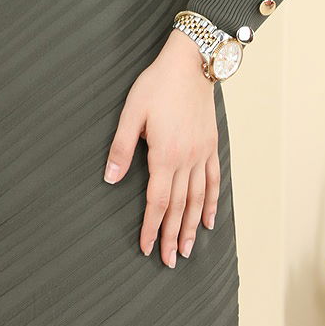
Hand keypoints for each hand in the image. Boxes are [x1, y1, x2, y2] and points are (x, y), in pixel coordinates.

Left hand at [103, 29, 220, 266]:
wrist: (190, 63)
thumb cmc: (157, 85)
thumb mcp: (132, 112)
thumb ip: (121, 147)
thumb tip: (111, 178)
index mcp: (164, 155)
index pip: (157, 201)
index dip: (151, 226)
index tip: (147, 247)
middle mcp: (186, 160)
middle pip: (178, 207)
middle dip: (171, 236)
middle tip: (168, 262)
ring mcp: (201, 154)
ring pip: (197, 200)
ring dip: (192, 227)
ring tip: (188, 251)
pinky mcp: (210, 145)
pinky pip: (213, 181)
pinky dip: (212, 203)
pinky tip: (209, 220)